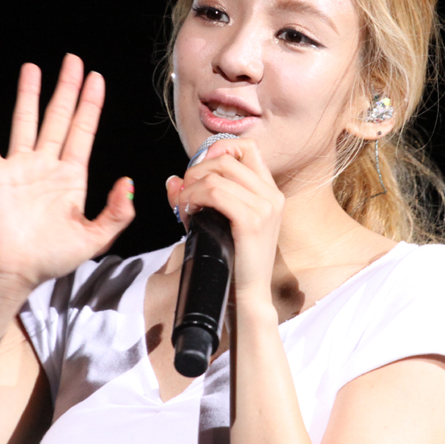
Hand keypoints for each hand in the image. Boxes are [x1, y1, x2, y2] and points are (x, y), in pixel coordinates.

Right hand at [0, 56, 133, 289]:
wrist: (15, 272)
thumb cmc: (52, 257)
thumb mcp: (95, 238)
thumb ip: (117, 212)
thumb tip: (128, 182)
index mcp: (71, 176)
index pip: (83, 130)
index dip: (90, 104)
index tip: (96, 78)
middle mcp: (46, 166)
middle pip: (58, 118)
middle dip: (66, 89)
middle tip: (72, 60)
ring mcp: (20, 168)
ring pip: (25, 122)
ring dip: (28, 95)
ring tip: (32, 68)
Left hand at [166, 138, 283, 299]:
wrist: (247, 295)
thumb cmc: (234, 260)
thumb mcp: (219, 222)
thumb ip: (199, 196)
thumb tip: (173, 180)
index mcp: (270, 191)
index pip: (248, 148)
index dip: (219, 149)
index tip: (199, 169)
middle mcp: (272, 195)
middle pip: (227, 158)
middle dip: (196, 170)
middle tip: (185, 193)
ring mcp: (265, 207)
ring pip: (217, 175)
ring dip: (191, 187)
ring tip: (185, 206)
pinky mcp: (252, 220)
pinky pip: (214, 192)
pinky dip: (194, 197)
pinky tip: (189, 212)